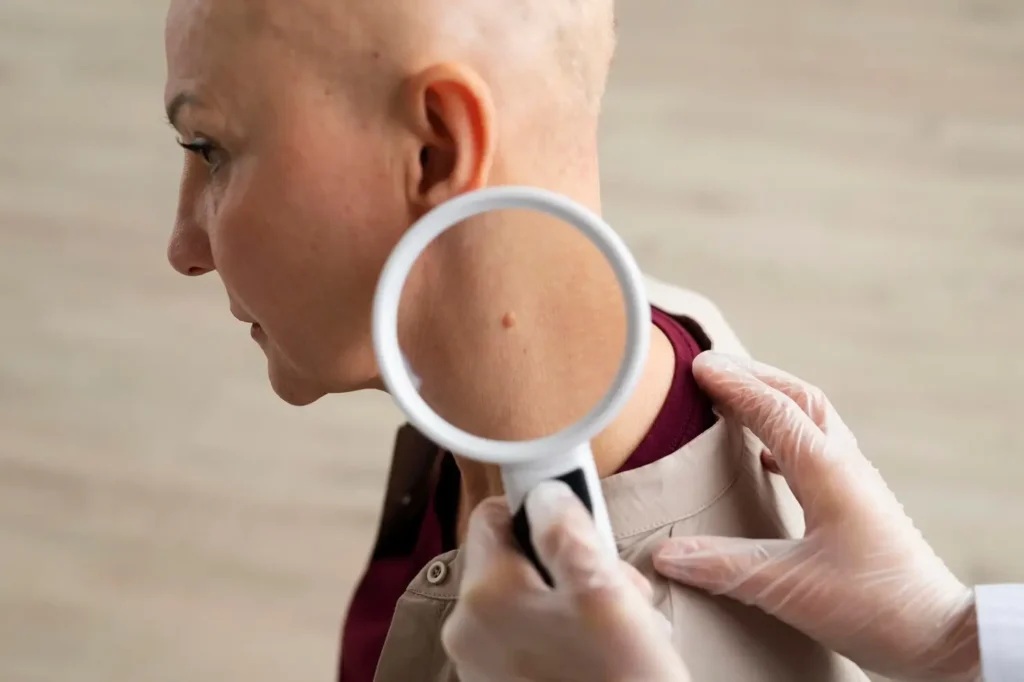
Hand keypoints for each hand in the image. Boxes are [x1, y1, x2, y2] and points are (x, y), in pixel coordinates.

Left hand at [442, 481, 690, 681]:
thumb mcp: (605, 595)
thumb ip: (566, 532)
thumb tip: (544, 493)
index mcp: (486, 596)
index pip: (492, 516)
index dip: (539, 509)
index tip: (577, 521)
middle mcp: (470, 631)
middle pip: (515, 561)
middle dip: (567, 565)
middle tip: (616, 591)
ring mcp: (482, 666)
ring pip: (528, 602)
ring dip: (573, 603)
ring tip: (618, 633)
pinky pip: (528, 641)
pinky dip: (564, 638)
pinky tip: (602, 659)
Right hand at [654, 352, 979, 681]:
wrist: (938, 636)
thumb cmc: (875, 608)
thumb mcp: (790, 587)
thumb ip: (725, 566)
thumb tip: (665, 553)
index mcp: (827, 470)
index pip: (774, 409)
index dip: (733, 385)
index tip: (697, 366)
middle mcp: (844, 465)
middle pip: (800, 397)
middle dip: (754, 377)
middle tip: (711, 369)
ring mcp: (855, 481)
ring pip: (812, 419)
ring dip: (772, 400)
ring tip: (733, 400)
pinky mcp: (858, 502)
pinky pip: (817, 448)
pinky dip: (786, 435)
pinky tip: (767, 457)